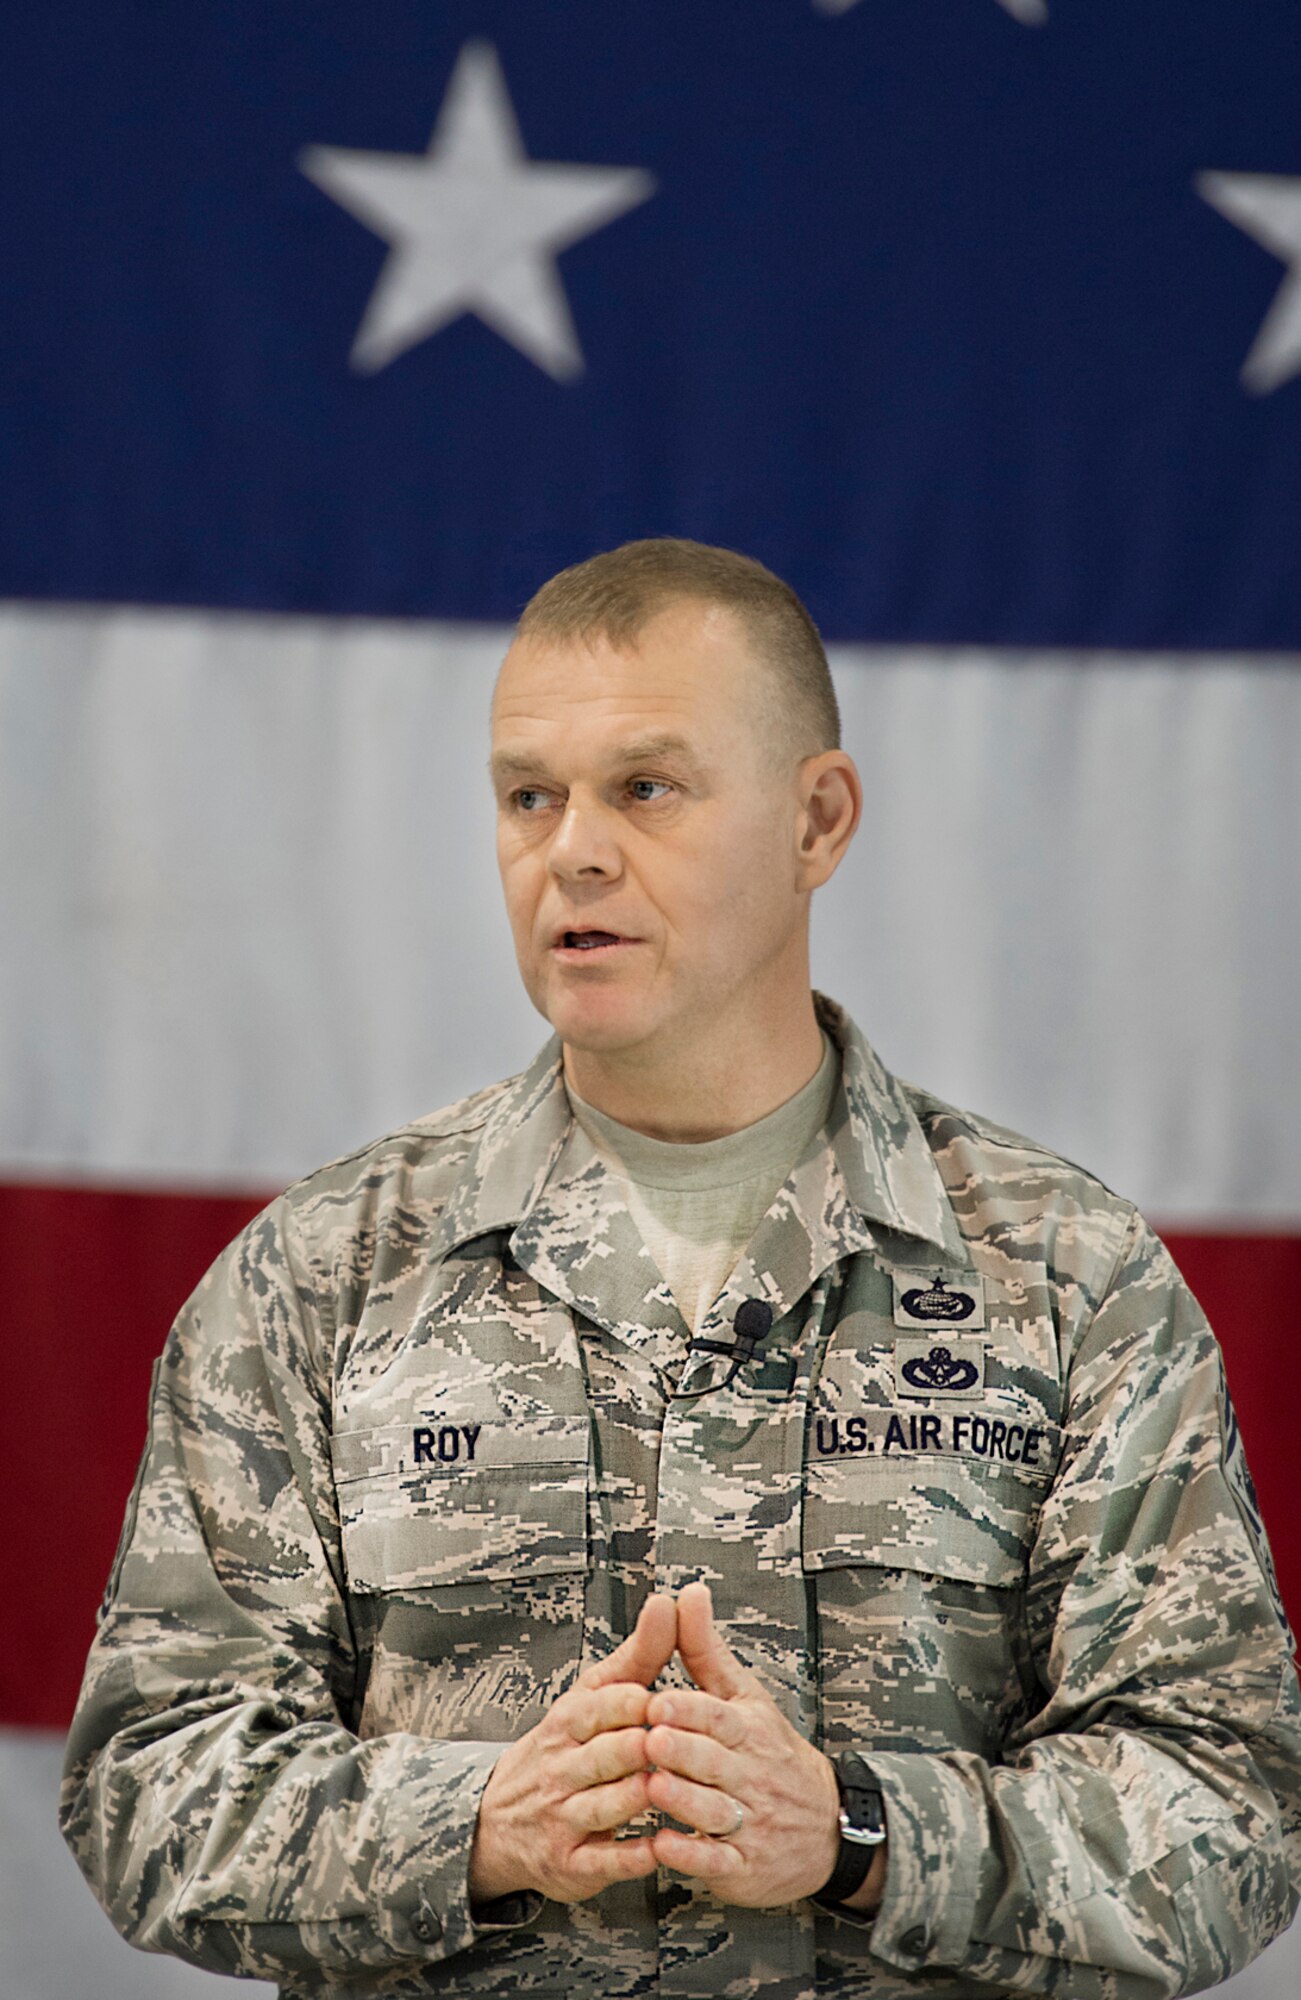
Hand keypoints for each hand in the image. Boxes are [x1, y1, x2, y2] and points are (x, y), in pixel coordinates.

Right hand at [468, 1592, 675, 1905]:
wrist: (498, 1820)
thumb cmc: (564, 1747)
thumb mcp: (592, 1696)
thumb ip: (638, 1654)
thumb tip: (669, 1601)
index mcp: (569, 1722)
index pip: (595, 1707)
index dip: (627, 1704)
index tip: (654, 1698)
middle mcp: (562, 1768)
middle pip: (600, 1756)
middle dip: (631, 1749)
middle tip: (664, 1743)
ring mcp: (564, 1817)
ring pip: (599, 1807)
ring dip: (631, 1798)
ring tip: (660, 1789)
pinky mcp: (571, 1864)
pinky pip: (601, 1862)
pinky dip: (628, 1857)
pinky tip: (656, 1848)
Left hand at [645, 1581, 874, 1908]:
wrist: (826, 1826)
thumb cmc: (768, 1751)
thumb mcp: (743, 1696)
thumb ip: (705, 1650)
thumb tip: (687, 1591)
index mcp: (750, 1731)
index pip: (720, 1717)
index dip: (689, 1710)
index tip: (658, 1701)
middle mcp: (752, 1775)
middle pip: (716, 1762)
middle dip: (685, 1752)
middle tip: (652, 1740)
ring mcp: (750, 1822)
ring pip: (716, 1812)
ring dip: (684, 1802)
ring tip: (653, 1787)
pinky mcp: (743, 1865)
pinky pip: (718, 1862)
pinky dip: (692, 1856)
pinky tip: (664, 1845)